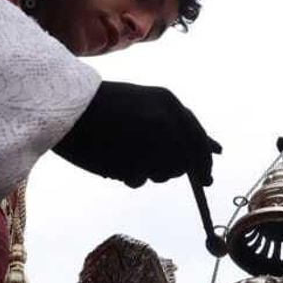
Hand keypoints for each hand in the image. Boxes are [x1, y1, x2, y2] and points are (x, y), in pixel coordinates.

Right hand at [55, 81, 220, 187]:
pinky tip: (112, 158)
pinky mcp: (132, 161)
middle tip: (147, 161)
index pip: (198, 138)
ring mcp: (149, 143)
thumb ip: (178, 125)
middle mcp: (166, 122)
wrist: (65, 107)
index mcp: (169, 102)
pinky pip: (138, 179)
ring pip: (163, 173)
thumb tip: (217, 150)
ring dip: (147, 170)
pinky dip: (128, 175)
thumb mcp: (146, 104)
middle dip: (170, 168)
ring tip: (123, 150)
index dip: (204, 160)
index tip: (208, 179)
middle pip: (183, 162)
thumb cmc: (102, 104)